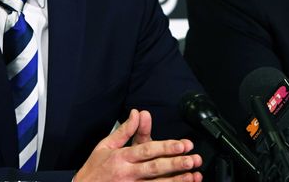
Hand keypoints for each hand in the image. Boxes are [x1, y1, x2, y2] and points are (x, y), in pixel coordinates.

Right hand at [73, 109, 202, 181]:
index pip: (146, 150)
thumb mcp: (106, 145)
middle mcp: (127, 173)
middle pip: (155, 168)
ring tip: (193, 176)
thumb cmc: (95, 168)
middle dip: (175, 164)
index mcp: (122, 157)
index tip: (182, 144)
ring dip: (177, 181)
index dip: (165, 147)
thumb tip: (138, 113)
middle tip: (193, 159)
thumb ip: (125, 130)